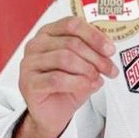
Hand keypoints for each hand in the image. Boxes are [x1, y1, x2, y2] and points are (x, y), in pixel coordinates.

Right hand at [18, 16, 118, 137]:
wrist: (53, 113)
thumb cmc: (68, 85)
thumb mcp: (85, 64)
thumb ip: (93, 51)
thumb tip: (107, 47)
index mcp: (49, 33)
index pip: (72, 24)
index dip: (94, 36)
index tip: (110, 50)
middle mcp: (36, 44)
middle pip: (71, 42)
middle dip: (96, 57)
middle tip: (110, 69)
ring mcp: (29, 63)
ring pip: (64, 58)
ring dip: (87, 69)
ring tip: (98, 78)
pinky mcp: (28, 83)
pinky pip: (56, 79)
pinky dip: (77, 82)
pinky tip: (88, 86)